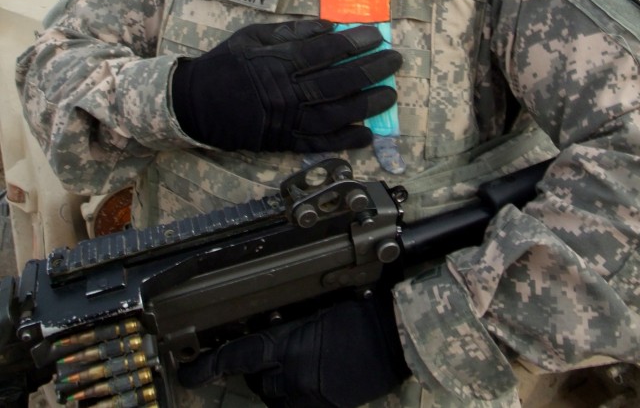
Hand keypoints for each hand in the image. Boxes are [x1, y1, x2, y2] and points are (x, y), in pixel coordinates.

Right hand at [171, 19, 401, 151]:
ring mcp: (286, 119)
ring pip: (335, 113)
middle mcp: (286, 91)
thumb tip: (328, 27)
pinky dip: (345, 140)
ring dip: (367, 105)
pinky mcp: (284, 141)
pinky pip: (320, 143)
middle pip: (337, 81)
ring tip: (390, 95)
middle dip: (370, 70)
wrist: (195, 102)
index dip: (354, 43)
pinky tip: (367, 134)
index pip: (325, 51)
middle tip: (394, 61)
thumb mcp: (253, 36)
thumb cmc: (226, 63)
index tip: (376, 36)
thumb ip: (291, 32)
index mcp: (277, 61)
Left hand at [178, 291, 410, 406]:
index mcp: (289, 344)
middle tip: (278, 351)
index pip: (237, 357)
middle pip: (257, 380)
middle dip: (261, 368)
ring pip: (275, 397)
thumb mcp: (318, 310)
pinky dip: (297, 397)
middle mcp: (293, 375)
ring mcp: (310, 397)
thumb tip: (267, 330)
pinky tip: (314, 381)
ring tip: (301, 363)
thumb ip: (289, 325)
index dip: (207, 367)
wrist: (396, 334)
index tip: (188, 374)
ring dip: (278, 384)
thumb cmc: (362, 311)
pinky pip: (297, 407)